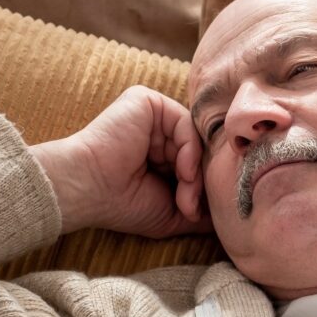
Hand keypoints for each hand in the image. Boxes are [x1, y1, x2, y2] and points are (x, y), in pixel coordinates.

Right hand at [29, 85, 211, 237]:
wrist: (88, 190)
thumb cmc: (122, 205)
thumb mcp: (172, 212)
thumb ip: (200, 208)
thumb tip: (228, 215)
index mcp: (161, 153)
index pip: (198, 162)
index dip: (201, 187)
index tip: (194, 213)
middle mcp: (158, 131)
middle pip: (200, 150)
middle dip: (199, 183)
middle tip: (189, 208)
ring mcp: (152, 115)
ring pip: (195, 140)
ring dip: (195, 173)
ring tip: (183, 197)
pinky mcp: (146, 101)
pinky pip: (185, 122)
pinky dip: (190, 151)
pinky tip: (181, 172)